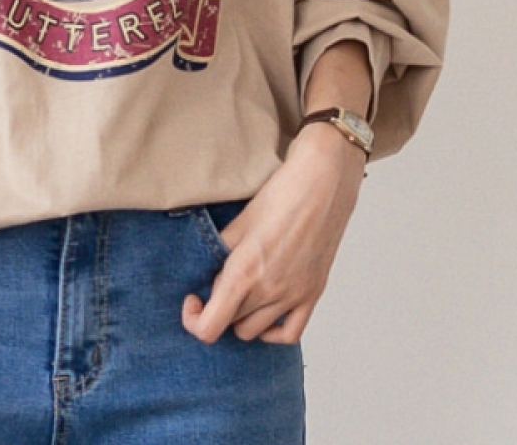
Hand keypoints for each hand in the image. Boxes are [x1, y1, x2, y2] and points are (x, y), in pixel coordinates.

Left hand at [181, 121, 367, 344]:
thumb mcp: (239, 221)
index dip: (194, 318)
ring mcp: (294, 296)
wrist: (323, 183)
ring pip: (255, 332)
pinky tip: (264, 310)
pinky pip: (290, 332)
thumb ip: (220, 251)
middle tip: (216, 284)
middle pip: (231, 325)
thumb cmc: (281, 194)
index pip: (210, 326)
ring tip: (239, 292)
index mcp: (245, 272)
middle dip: (217, 309)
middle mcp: (270, 291)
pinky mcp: (313, 293)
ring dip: (241, 318)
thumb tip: (205, 273)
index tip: (193, 298)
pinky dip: (272, 330)